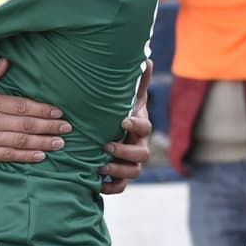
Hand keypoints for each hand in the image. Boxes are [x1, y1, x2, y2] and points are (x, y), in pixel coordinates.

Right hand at [0, 59, 69, 161]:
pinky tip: (40, 156)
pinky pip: (7, 156)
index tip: (58, 112)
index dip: (42, 109)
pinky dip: (25, 156)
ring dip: (42, 142)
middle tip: (67, 128)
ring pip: (20, 142)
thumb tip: (6, 62)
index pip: (22, 106)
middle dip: (49, 126)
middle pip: (26, 125)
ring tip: (60, 143)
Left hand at [100, 60, 153, 193]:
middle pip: (142, 154)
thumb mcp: (129, 99)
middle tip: (105, 146)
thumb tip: (148, 58)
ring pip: (134, 172)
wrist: (112, 137)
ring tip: (100, 165)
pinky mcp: (121, 178)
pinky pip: (122, 187)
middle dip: (125, 151)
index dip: (136, 126)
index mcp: (140, 128)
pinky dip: (111, 187)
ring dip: (118, 170)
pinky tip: (97, 182)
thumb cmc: (120, 115)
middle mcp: (139, 147)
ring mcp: (132, 164)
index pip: (145, 128)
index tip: (122, 121)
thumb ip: (137, 82)